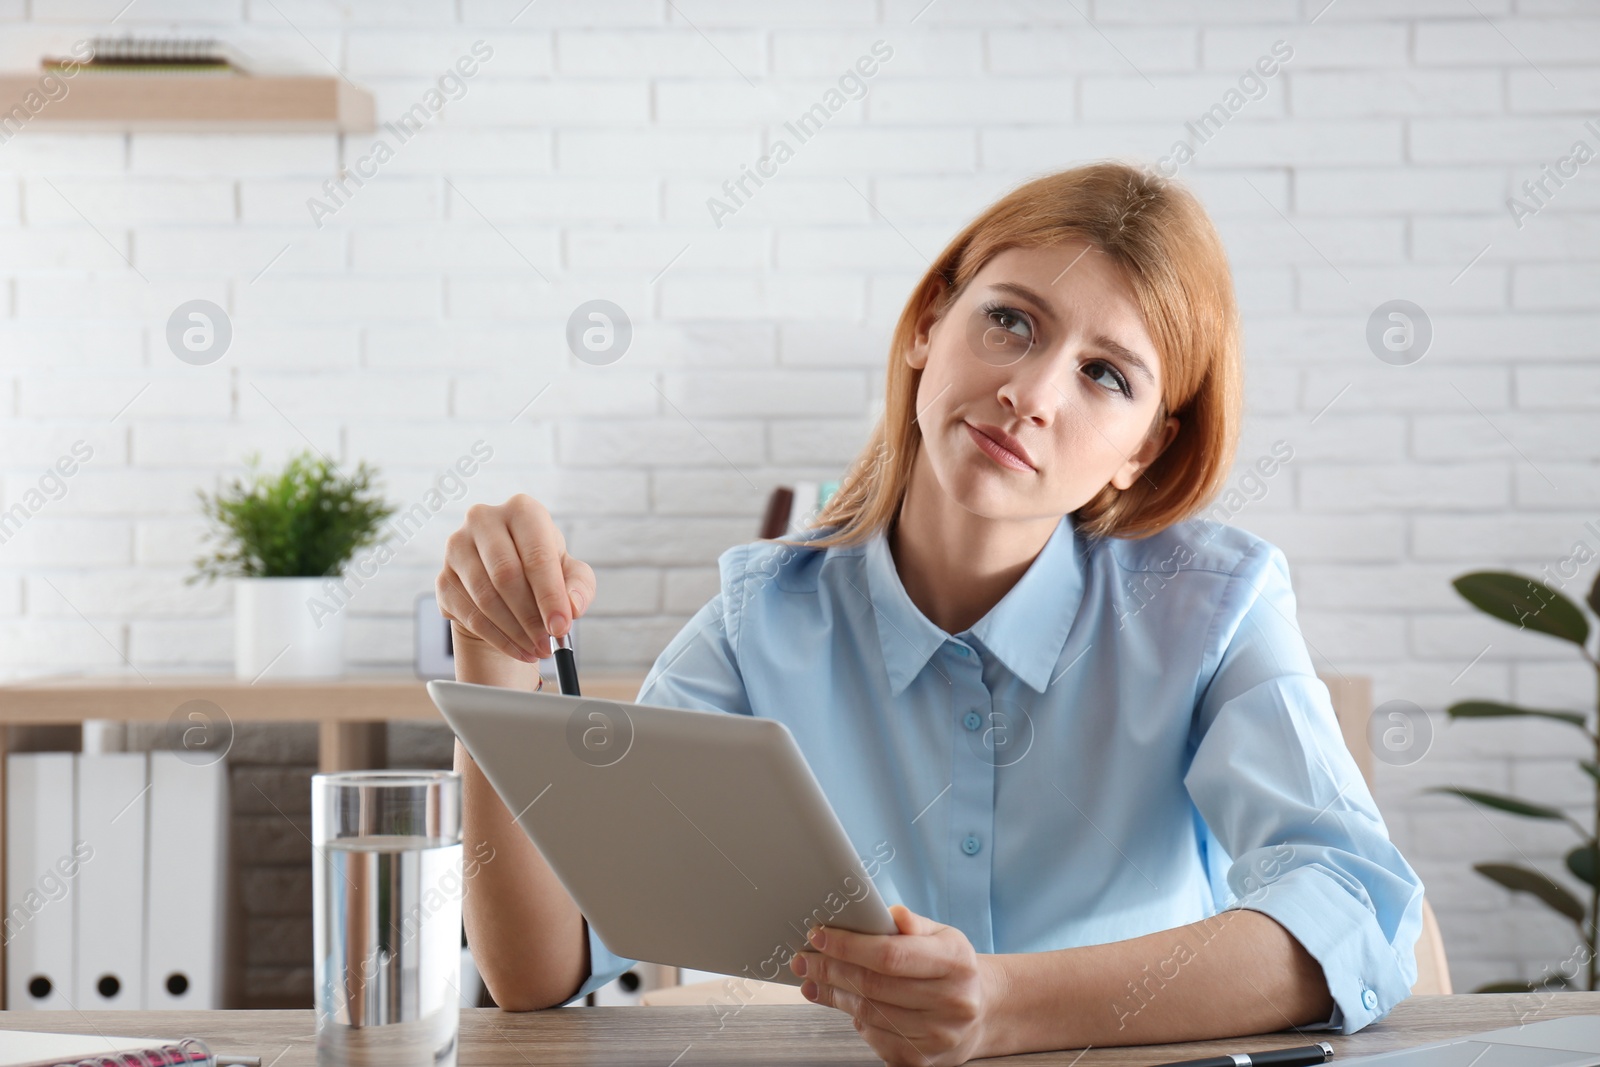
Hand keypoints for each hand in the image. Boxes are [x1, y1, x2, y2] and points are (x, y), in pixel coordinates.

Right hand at [436, 494, 594, 662]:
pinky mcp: (444, 579)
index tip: (561, 626)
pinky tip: (518, 648)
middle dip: (531, 617)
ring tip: (537, 649)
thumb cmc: (542, 571)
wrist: (504, 582)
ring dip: (515, 632)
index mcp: (522, 510)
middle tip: (548, 644)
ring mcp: (457, 548)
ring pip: (486, 598)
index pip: (536, 554)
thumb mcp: (571, 573)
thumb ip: (579, 586)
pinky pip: (471, 615)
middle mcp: (483, 520)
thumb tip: (573, 606)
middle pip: (506, 575)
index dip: (550, 594)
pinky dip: (498, 638)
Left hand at [790, 904, 1011, 1066]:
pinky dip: (853, 1017)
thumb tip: (890, 913)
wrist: (980, 1012)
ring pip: (868, 1014)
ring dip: (833, 993)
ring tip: (813, 978)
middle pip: (874, 986)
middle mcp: (951, 1002)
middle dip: (831, 969)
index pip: (890, 955)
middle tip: (805, 958)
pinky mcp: (921, 1060)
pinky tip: (843, 1001)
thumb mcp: (942, 935)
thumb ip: (912, 923)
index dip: (848, 946)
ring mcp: (937, 1036)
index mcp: (956, 963)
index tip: (819, 936)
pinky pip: (873, 1038)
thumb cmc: (952, 967)